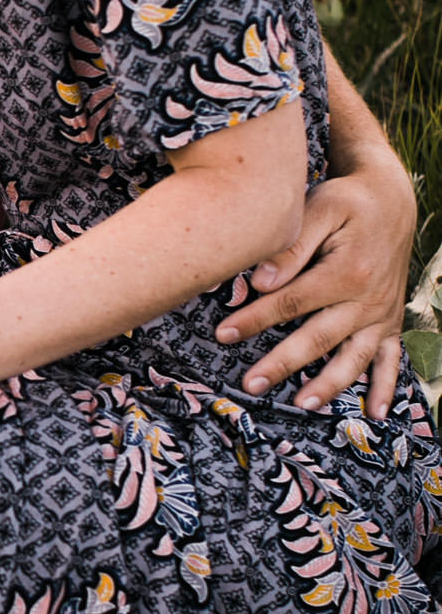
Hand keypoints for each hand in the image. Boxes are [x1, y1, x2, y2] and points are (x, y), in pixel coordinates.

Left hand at [214, 164, 414, 416]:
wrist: (391, 200)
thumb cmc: (347, 203)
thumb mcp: (320, 210)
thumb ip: (290, 248)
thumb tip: (259, 283)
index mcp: (347, 272)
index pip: (292, 302)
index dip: (255, 319)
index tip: (223, 334)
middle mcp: (368, 299)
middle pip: (319, 337)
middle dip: (282, 363)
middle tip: (250, 384)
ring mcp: (381, 314)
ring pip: (353, 357)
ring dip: (328, 384)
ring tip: (301, 405)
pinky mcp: (390, 321)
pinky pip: (391, 359)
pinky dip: (385, 386)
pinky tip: (377, 413)